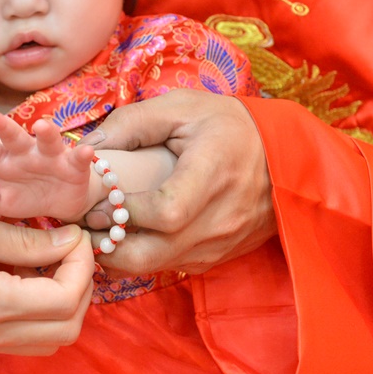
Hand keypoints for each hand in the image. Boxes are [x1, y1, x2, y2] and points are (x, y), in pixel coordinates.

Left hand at [0, 110, 96, 219]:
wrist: (61, 199)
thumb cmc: (24, 195)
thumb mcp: (0, 199)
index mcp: (2, 159)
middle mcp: (25, 152)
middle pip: (12, 136)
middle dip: (2, 126)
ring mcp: (51, 155)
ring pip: (47, 140)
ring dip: (45, 132)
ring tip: (41, 126)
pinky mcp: (74, 164)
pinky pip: (78, 158)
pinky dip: (82, 154)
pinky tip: (85, 152)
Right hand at [0, 204, 95, 354]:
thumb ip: (24, 239)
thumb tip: (71, 242)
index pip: (67, 298)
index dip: (83, 263)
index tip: (72, 231)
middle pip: (67, 329)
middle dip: (80, 286)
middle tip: (69, 247)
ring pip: (48, 339)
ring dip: (61, 301)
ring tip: (47, 258)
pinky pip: (21, 337)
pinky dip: (36, 309)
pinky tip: (19, 272)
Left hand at [80, 89, 275, 273]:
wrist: (285, 156)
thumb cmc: (229, 126)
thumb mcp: (183, 106)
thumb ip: (133, 123)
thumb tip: (89, 148)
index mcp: (214, 173)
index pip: (166, 213)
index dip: (125, 213)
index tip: (99, 200)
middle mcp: (221, 218)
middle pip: (153, 254)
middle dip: (110, 246)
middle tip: (86, 225)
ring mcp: (221, 243)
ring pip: (158, 267)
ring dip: (122, 255)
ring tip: (101, 230)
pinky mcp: (218, 257)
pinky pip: (172, 267)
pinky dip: (144, 257)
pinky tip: (130, 236)